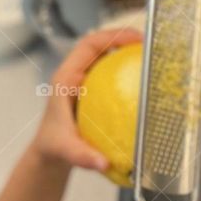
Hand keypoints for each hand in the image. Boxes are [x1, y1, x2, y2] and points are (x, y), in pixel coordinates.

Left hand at [31, 27, 142, 172]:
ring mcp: (83, 81)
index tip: (135, 40)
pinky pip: (109, 73)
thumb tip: (104, 163)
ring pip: (105, 56)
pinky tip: (143, 81)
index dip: (112, 36)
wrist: (49, 151)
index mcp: (65, 79)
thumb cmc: (54, 146)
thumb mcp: (66, 150)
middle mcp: (74, 75)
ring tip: (151, 57)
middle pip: (99, 44)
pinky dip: (125, 71)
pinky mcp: (91, 90)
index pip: (88, 46)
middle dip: (124, 38)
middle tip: (150, 45)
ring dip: (125, 52)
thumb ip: (83, 156)